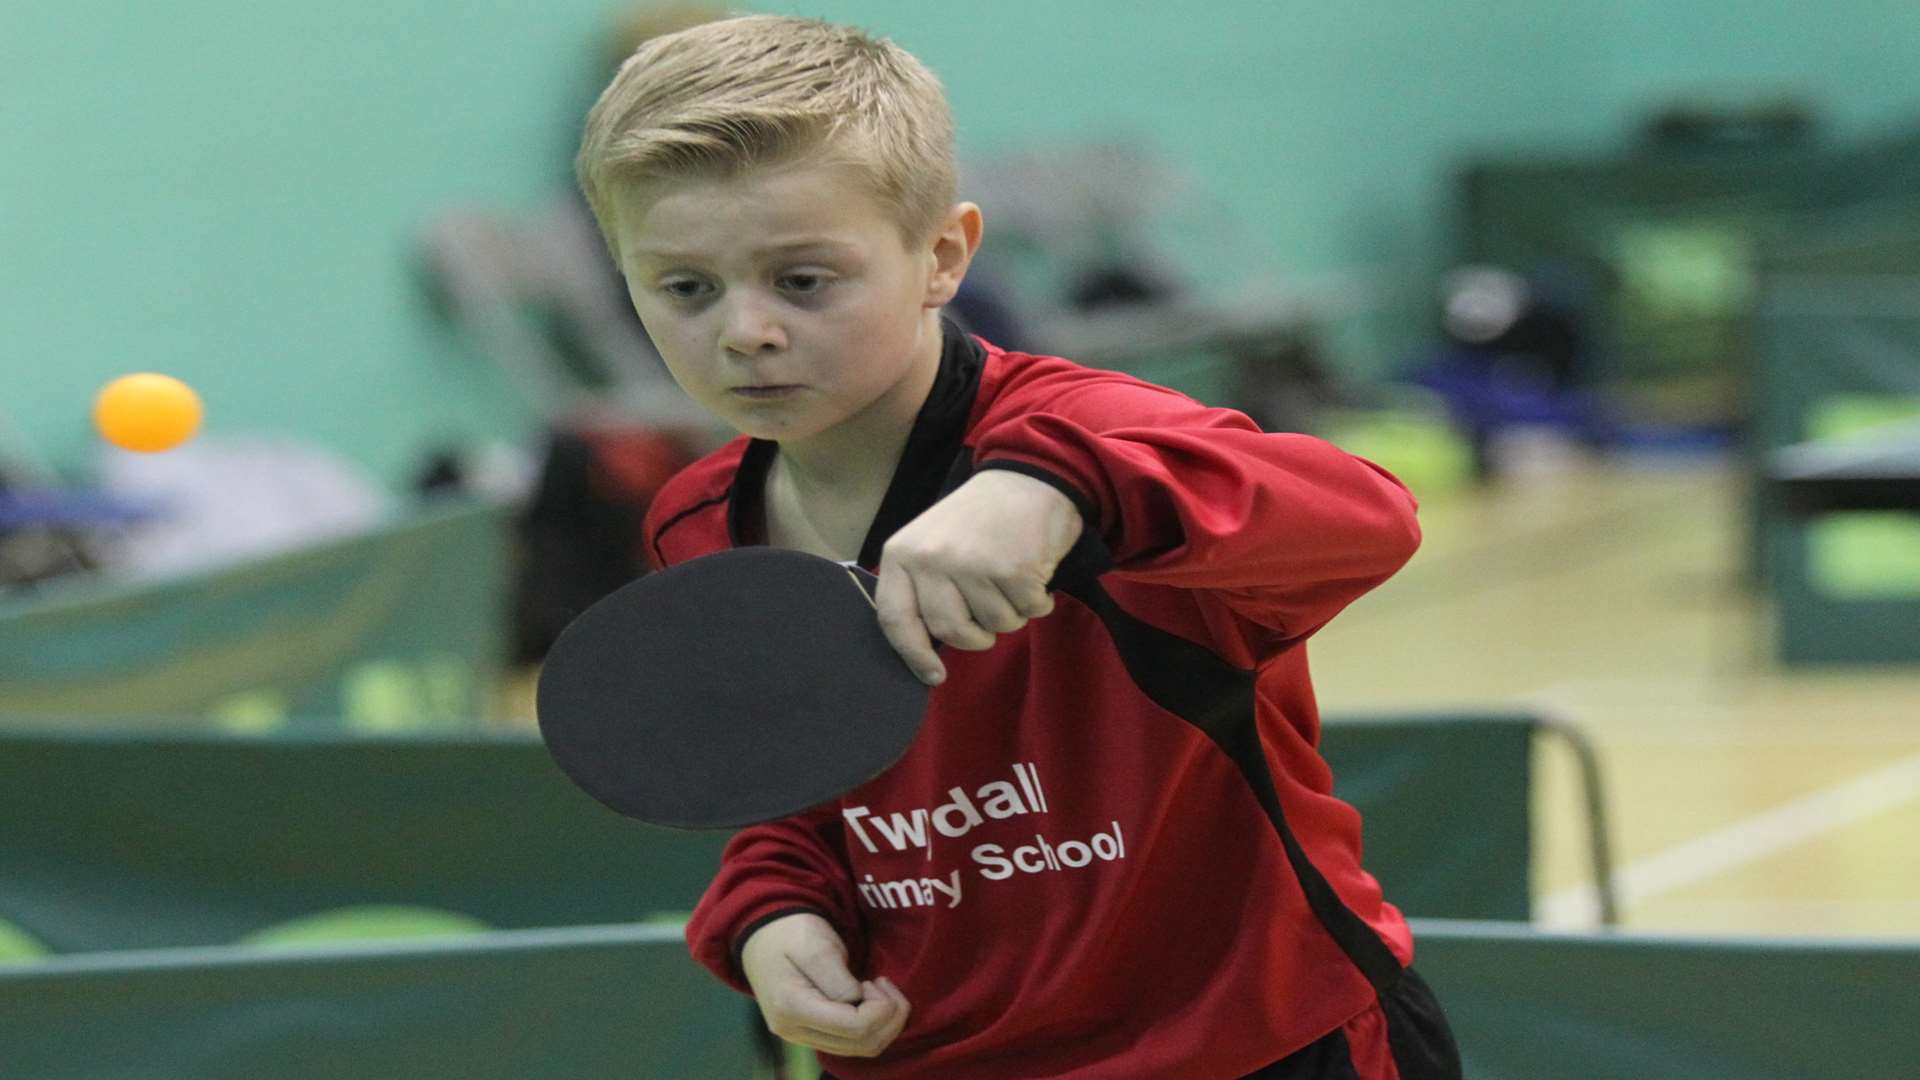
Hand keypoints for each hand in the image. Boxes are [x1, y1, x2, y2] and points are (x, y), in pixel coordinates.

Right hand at [739, 912, 910, 1058]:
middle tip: (883, 984)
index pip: (856, 1028)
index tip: (876, 980)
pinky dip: (872, 1025)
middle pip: (862, 1044)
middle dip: (889, 1016)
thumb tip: (859, 1003)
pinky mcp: (811, 1033)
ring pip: (861, 1048)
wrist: (763, 936)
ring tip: (879, 991)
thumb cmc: (791, 933)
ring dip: (884, 1023)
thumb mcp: (816, 946)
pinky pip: (851, 1042)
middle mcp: (795, 1030)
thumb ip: (838, 980)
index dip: (881, 1008)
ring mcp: (801, 1036)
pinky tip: (869, 1000)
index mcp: (793, 1007)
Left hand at [877, 470, 1084, 684]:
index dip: (913, 655)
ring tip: (1011, 578)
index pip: (894, 620)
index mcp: (902, 553)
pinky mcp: (1013, 570)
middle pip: (950, 631)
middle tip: (989, 614)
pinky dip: (1038, 602)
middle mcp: (932, 559)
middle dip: (976, 635)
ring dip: (1011, 613)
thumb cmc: (979, 519)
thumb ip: (922, 587)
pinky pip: (1028, 612)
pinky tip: (1034, 573)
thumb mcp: (932, 543)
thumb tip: (923, 647)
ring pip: (994, 626)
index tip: (933, 675)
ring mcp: (972, 565)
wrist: (1030, 477)